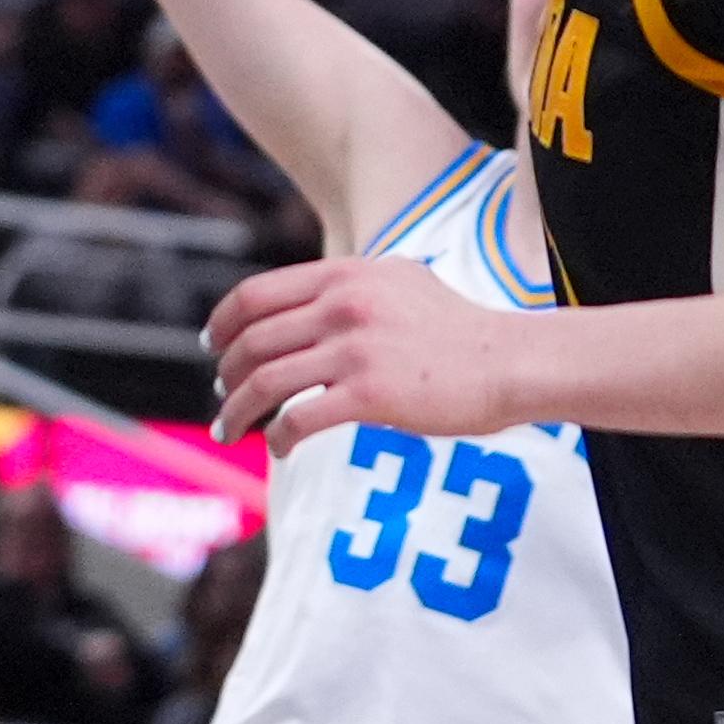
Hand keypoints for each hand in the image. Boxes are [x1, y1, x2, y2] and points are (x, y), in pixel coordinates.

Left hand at [205, 255, 537, 454]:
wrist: (512, 362)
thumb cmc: (461, 330)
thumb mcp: (402, 280)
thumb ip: (354, 283)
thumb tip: (312, 297)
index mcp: (345, 275)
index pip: (257, 295)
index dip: (224, 321)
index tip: (212, 345)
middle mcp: (342, 305)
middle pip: (254, 341)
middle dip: (226, 373)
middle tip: (221, 395)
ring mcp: (355, 349)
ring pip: (266, 381)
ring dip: (237, 410)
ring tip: (229, 430)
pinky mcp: (371, 394)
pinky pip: (300, 418)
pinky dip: (278, 436)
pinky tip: (279, 448)